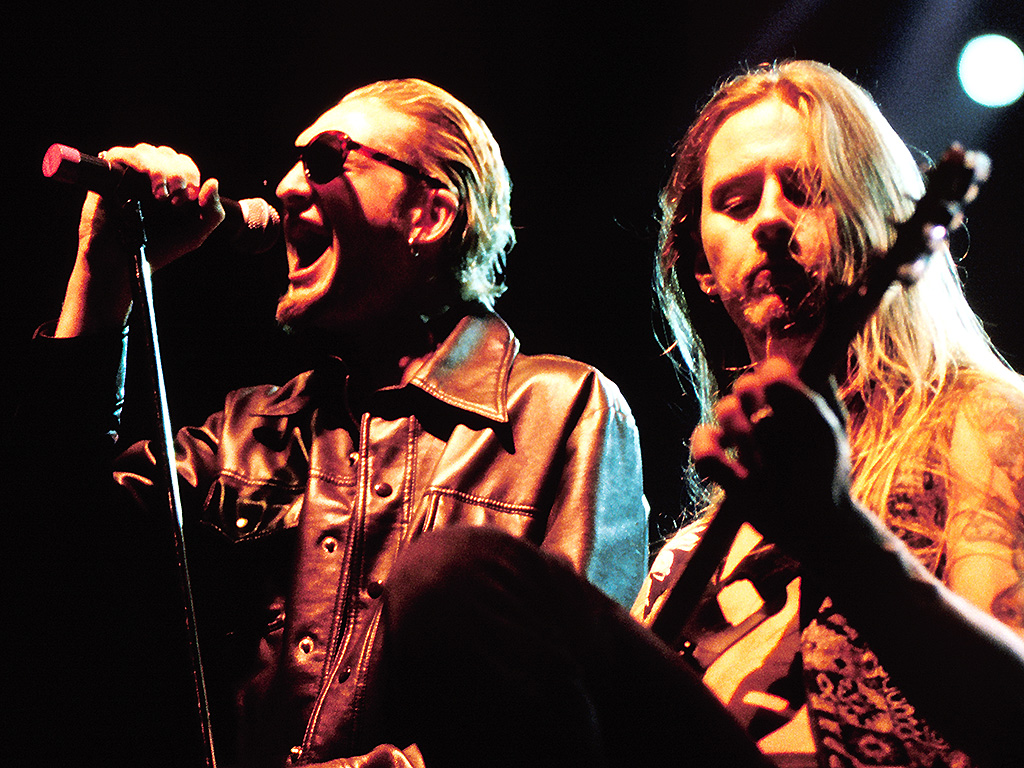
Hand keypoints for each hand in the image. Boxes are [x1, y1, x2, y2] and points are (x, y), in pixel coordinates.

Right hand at [78, 143, 225, 270]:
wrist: (123, 263)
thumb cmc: (156, 249)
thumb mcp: (194, 235)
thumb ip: (212, 213)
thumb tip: (213, 182)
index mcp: (170, 187)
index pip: (184, 163)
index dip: (190, 175)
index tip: (189, 198)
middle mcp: (150, 177)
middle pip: (168, 155)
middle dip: (179, 173)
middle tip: (177, 199)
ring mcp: (129, 175)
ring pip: (148, 151)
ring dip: (161, 169)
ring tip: (162, 196)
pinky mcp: (108, 176)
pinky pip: (121, 154)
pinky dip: (138, 161)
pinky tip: (147, 180)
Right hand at [690, 357, 851, 554]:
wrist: (811, 527)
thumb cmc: (827, 477)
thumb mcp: (825, 436)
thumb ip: (803, 400)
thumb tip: (770, 369)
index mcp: (795, 398)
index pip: (773, 369)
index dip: (772, 380)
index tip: (779, 398)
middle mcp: (766, 410)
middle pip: (744, 386)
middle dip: (756, 410)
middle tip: (769, 436)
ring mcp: (740, 434)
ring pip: (724, 411)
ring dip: (744, 441)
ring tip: (764, 471)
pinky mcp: (720, 460)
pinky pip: (702, 446)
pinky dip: (712, 457)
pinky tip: (737, 480)